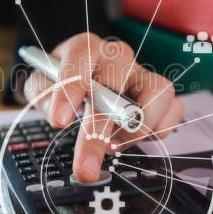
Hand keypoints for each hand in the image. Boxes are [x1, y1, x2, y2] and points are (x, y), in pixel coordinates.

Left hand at [23, 33, 184, 182]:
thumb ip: (43, 96)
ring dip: (135, 128)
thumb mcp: (39, 86)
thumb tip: (60, 116)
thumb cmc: (59, 83)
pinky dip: (156, 131)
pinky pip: (173, 110)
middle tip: (85, 165)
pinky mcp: (160, 95)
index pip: (82, 54)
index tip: (59, 120)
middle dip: (99, 128)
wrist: (78, 85)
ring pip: (158, 91)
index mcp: (85, 48)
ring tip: (111, 146)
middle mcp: (118, 57)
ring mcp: (142, 74)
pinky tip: (128, 141)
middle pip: (118, 80)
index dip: (70, 87)